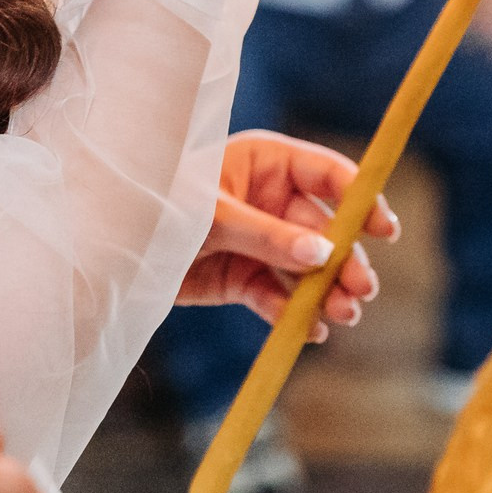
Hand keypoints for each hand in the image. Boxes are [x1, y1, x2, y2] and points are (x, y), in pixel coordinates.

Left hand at [178, 129, 400, 332]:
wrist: (106, 246)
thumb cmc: (158, 205)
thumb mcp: (215, 216)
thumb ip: (269, 236)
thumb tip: (325, 254)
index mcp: (264, 162)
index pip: (326, 174)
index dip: (360, 199)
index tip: (385, 229)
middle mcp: (266, 199)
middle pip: (323, 229)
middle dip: (345, 260)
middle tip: (362, 290)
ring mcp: (255, 240)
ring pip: (305, 268)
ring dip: (326, 291)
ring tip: (343, 316)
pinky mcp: (237, 278)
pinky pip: (276, 295)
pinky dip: (292, 313)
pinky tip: (308, 330)